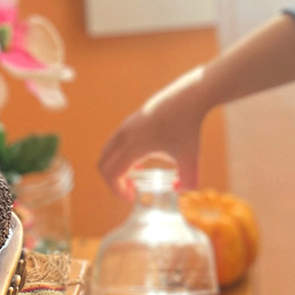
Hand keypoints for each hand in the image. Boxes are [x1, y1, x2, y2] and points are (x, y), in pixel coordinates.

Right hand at [98, 67, 208, 197]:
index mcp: (133, 146)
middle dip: (114, 182)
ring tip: (138, 175)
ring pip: (107, 152)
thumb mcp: (191, 158)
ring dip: (117, 167)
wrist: (189, 96)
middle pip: (103, 165)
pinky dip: (121, 156)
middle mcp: (124, 135)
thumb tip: (179, 192)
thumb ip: (188, 182)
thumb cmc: (189, 126)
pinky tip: (143, 159)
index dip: (118, 191)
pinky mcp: (131, 121)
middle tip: (132, 190)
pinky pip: (115, 143)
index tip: (134, 198)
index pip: (111, 174)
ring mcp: (125, 126)